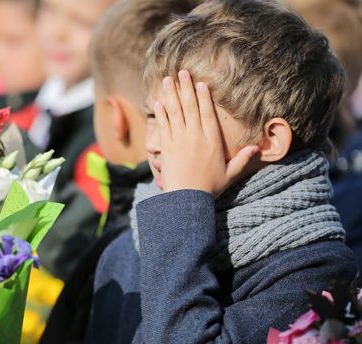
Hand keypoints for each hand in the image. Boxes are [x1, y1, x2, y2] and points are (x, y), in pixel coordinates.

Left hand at [154, 70, 257, 196]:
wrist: (186, 199)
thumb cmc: (209, 188)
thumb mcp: (230, 174)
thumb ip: (242, 160)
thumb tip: (257, 149)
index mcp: (212, 141)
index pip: (207, 114)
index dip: (203, 97)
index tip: (200, 83)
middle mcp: (196, 136)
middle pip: (190, 107)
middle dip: (185, 88)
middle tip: (181, 72)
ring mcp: (179, 140)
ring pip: (175, 112)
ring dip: (171, 94)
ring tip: (167, 79)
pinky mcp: (166, 147)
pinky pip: (163, 125)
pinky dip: (160, 112)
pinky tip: (158, 101)